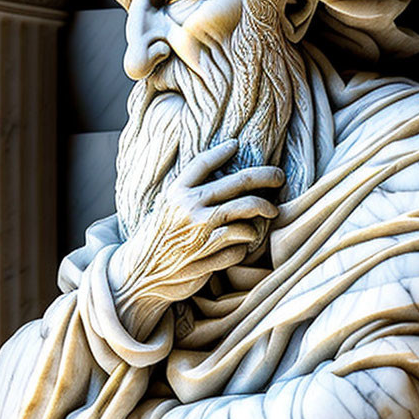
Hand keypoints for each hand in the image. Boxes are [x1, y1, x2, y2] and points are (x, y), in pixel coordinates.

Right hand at [108, 140, 283, 338]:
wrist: (139, 275)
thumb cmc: (157, 238)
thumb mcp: (166, 208)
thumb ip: (190, 193)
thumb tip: (223, 175)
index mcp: (176, 193)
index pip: (203, 163)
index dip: (221, 151)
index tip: (236, 144)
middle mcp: (188, 209)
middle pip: (238, 183)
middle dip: (266, 177)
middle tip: (279, 177)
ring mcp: (199, 234)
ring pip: (245, 213)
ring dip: (264, 210)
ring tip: (271, 211)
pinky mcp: (207, 258)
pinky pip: (240, 246)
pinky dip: (247, 243)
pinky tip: (245, 242)